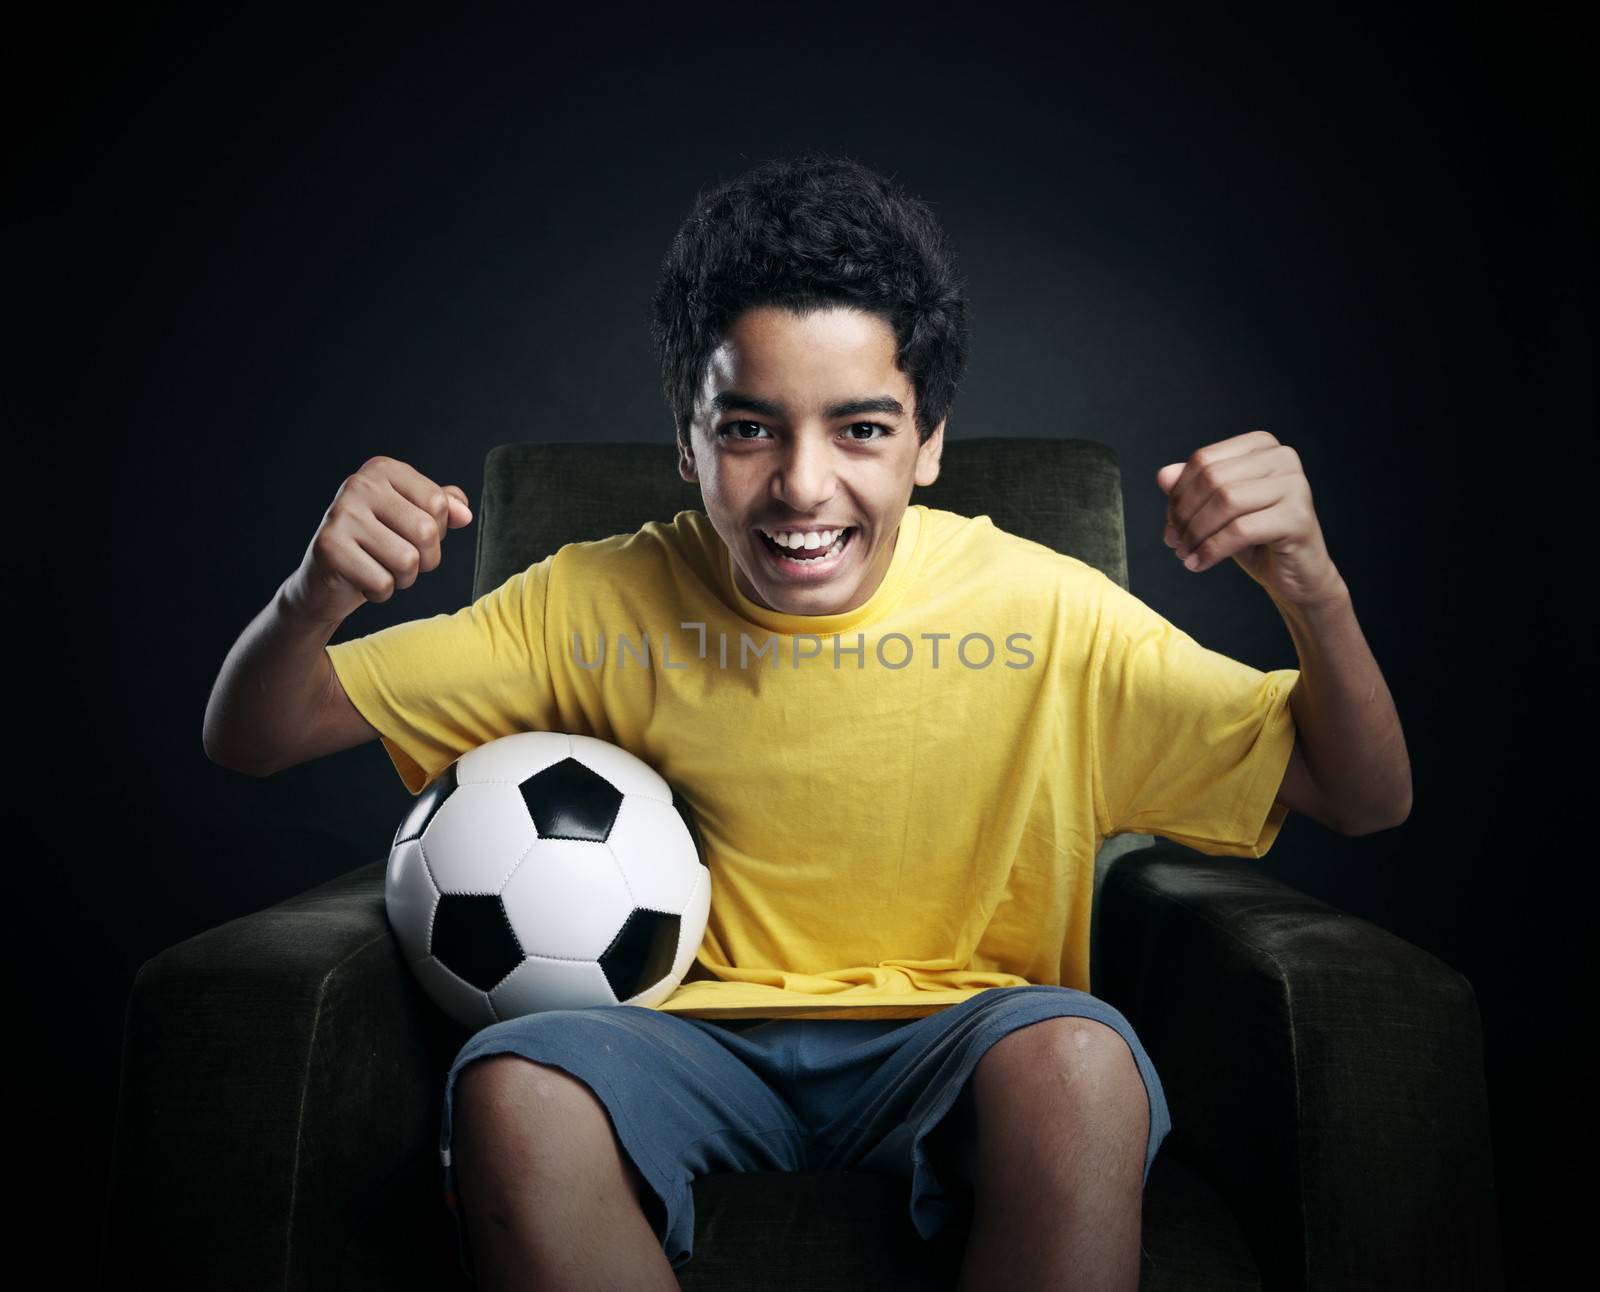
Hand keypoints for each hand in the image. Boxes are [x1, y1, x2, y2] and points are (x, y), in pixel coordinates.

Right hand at [282, 455, 473, 625]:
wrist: (326, 580)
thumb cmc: (377, 546)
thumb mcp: (412, 520)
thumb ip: (442, 509)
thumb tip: (464, 514)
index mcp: (383, 469)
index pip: (438, 504)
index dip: (436, 532)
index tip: (410, 535)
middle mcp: (359, 483)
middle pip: (426, 532)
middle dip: (423, 560)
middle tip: (397, 560)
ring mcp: (341, 513)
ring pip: (408, 561)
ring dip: (402, 578)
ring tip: (380, 569)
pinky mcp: (329, 547)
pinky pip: (383, 583)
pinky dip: (380, 592)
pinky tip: (361, 580)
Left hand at [1156, 430, 1344, 608]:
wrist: (1295, 573)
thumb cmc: (1255, 537)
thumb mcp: (1217, 509)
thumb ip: (1192, 487)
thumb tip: (1163, 475)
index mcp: (1261, 445)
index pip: (1203, 460)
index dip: (1178, 493)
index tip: (1169, 522)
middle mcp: (1282, 457)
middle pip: (1212, 479)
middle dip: (1184, 515)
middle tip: (1173, 542)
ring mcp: (1295, 485)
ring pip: (1225, 502)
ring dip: (1195, 534)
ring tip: (1184, 554)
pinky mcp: (1297, 517)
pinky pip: (1240, 530)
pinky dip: (1211, 550)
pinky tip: (1198, 564)